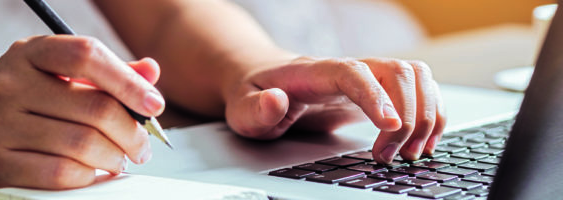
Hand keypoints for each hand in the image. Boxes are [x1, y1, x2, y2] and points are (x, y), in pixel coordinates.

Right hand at [0, 36, 163, 192]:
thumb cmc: (20, 98)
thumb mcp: (54, 72)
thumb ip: (104, 72)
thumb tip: (150, 73)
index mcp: (31, 54)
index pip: (87, 56)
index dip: (128, 81)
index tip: (154, 103)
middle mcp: (11, 85)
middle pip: (94, 109)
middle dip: (132, 133)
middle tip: (142, 145)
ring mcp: (0, 125)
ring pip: (82, 145)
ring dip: (114, 157)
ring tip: (120, 159)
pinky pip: (61, 174)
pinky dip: (89, 176)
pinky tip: (94, 172)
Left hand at [224, 56, 445, 163]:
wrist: (263, 81)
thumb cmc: (255, 94)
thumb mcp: (243, 108)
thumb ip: (256, 108)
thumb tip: (275, 101)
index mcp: (314, 71)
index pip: (353, 72)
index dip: (375, 96)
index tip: (390, 127)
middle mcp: (347, 68)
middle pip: (395, 71)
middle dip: (406, 116)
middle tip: (390, 156)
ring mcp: (366, 77)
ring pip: (414, 76)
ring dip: (425, 114)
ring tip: (412, 152)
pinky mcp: (377, 91)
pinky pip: (419, 89)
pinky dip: (431, 113)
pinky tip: (423, 141)